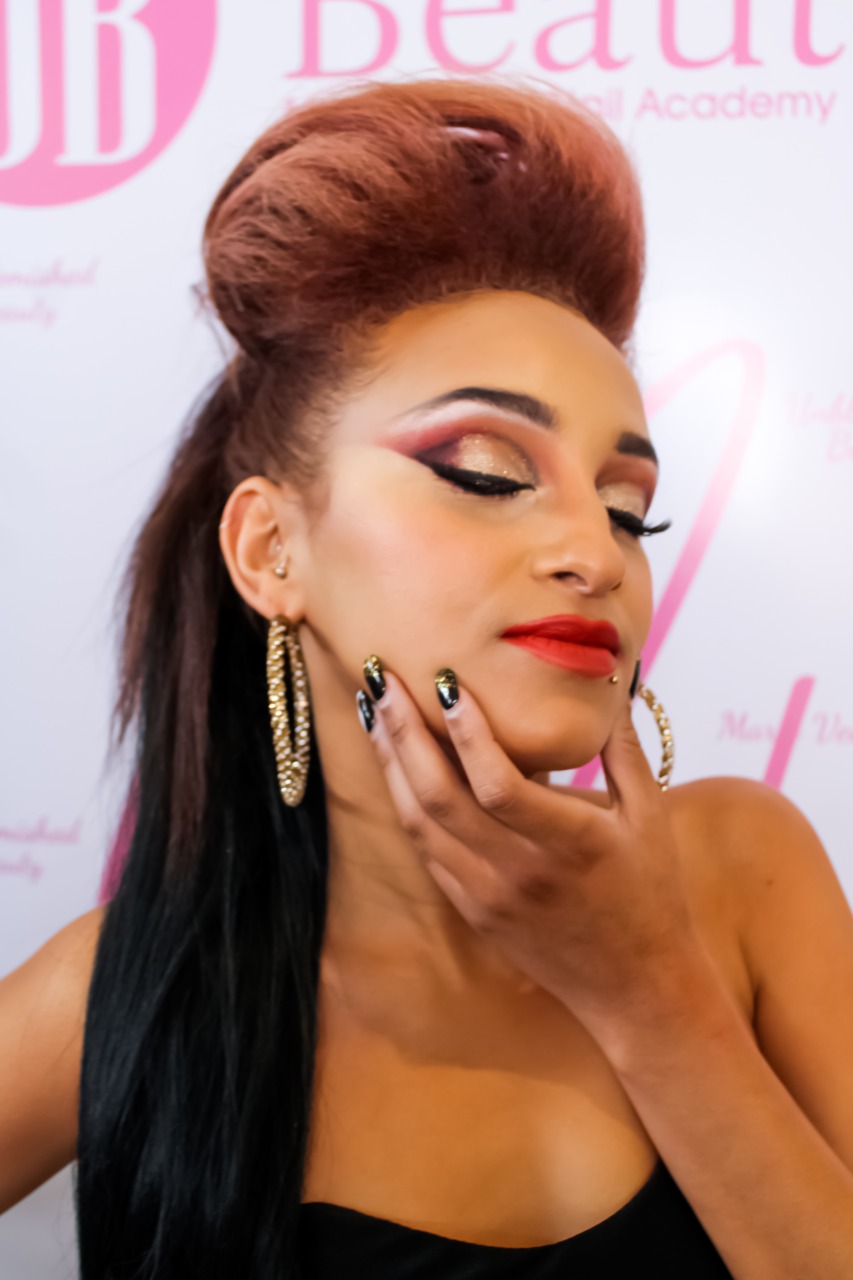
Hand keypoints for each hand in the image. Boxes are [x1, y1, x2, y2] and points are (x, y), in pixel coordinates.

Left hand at [360, 663, 705, 1045]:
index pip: (500, 784)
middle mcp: (521, 872)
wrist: (636, 987)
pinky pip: (426, 851)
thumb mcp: (650, 815)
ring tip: (373, 711)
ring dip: (391, 764)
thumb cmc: (651, 892)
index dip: (466, 732)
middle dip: (403, 734)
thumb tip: (612, 676)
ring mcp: (489, 897)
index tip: (445, 679)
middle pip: (441, 799)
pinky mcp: (473, 912)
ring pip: (420, 825)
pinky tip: (394, 763)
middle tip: (380, 679)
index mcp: (570, 843)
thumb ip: (622, 746)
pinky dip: (405, 802)